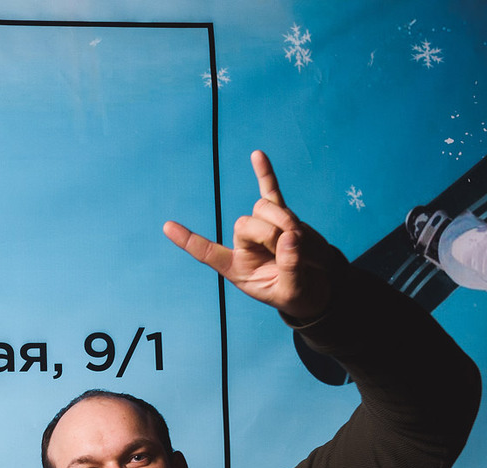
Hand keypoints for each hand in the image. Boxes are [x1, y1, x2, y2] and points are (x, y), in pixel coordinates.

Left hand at [164, 151, 331, 321]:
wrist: (320, 282)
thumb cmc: (301, 293)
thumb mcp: (294, 292)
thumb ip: (290, 268)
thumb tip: (289, 238)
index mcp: (237, 269)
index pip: (207, 253)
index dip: (189, 241)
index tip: (167, 226)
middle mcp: (244, 246)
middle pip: (244, 223)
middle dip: (272, 235)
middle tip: (294, 254)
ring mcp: (262, 227)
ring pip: (262, 208)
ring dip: (285, 222)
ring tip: (301, 244)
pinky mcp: (280, 216)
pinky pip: (271, 191)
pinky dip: (265, 174)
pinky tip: (257, 154)